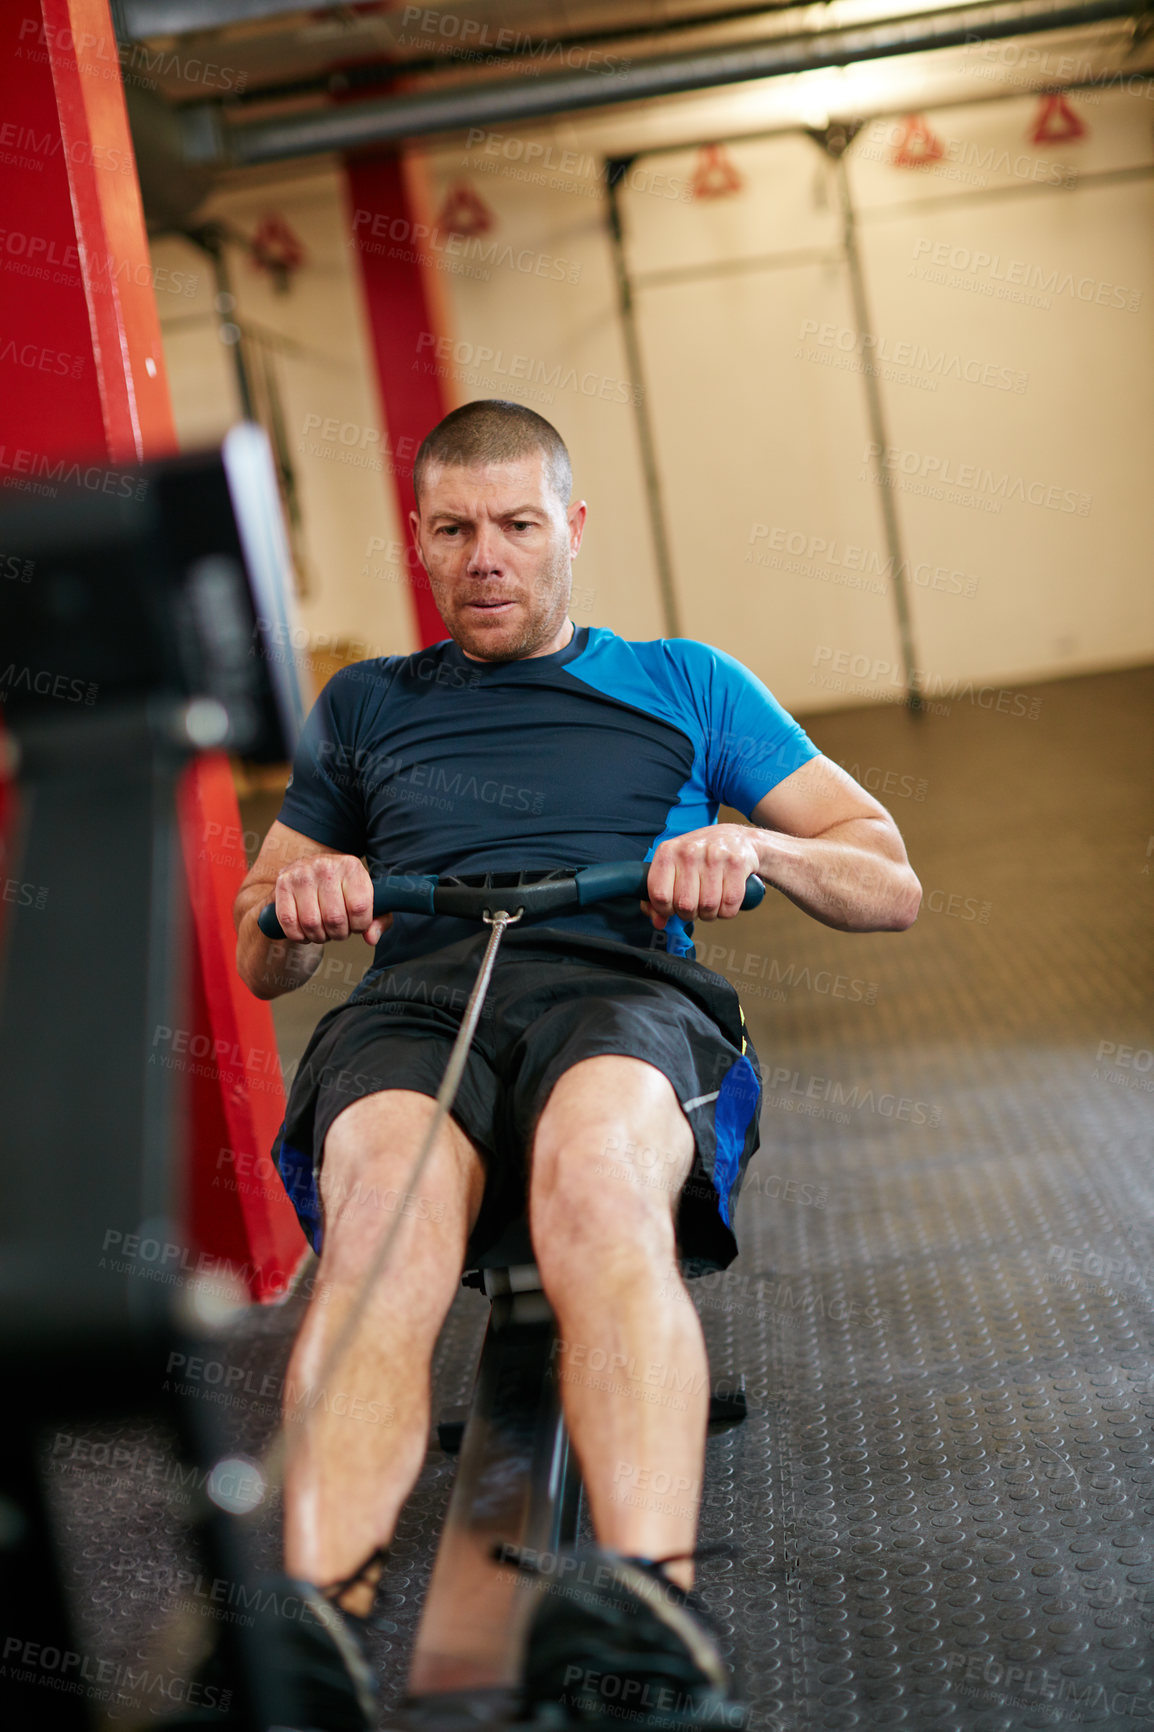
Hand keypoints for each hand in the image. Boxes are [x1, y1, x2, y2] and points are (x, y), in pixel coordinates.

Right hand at [270, 855, 390, 945]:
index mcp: (352, 867)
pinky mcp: (282, 884)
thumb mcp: (367, 899)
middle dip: (338, 934)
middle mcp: (326, 866)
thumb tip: (371, 938)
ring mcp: (302, 874)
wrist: (311, 871)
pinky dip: (298, 935)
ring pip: (311, 923)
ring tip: (323, 930)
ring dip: (319, 936)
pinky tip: (305, 932)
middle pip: (335, 918)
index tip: (356, 925)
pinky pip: (289, 921)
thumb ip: (378, 920)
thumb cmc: (343, 890)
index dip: (359, 926)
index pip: (360, 908)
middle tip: (338, 930)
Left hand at [642, 826, 761, 929]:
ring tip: (711, 901)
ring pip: (708, 907)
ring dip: (710, 913)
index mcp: (668, 851)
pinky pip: (729, 904)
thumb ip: (661, 895)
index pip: (659, 895)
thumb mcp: (676, 868)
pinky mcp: (737, 863)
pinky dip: (727, 910)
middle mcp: (690, 851)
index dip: (665, 910)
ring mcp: (714, 856)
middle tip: (695, 904)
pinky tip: (726, 898)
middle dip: (690, 914)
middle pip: (685, 905)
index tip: (672, 908)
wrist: (738, 839)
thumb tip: (659, 922)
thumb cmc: (702, 856)